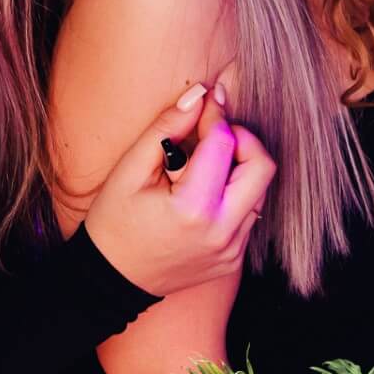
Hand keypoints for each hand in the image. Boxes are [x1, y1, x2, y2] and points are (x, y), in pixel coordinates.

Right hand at [85, 83, 272, 297]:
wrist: (111, 278)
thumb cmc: (114, 221)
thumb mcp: (130, 170)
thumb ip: (166, 129)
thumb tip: (198, 96)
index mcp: (193, 210)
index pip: (224, 143)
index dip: (216, 114)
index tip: (207, 100)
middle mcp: (221, 232)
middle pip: (262, 166)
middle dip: (242, 139)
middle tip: (214, 134)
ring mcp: (231, 249)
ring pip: (260, 190)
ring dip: (239, 168)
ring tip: (201, 169)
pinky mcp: (233, 258)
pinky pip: (249, 213)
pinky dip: (233, 193)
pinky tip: (202, 193)